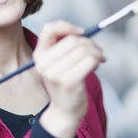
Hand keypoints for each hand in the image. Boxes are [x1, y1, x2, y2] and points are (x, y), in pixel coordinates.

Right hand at [33, 20, 104, 137]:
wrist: (64, 111)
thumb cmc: (64, 83)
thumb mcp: (56, 63)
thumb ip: (63, 46)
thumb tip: (82, 32)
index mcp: (39, 55)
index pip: (48, 29)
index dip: (66, 26)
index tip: (80, 32)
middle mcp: (44, 63)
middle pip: (72, 40)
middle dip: (90, 42)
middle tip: (97, 50)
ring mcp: (55, 73)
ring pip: (84, 49)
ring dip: (96, 51)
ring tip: (98, 58)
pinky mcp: (69, 81)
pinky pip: (90, 60)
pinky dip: (98, 59)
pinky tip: (98, 64)